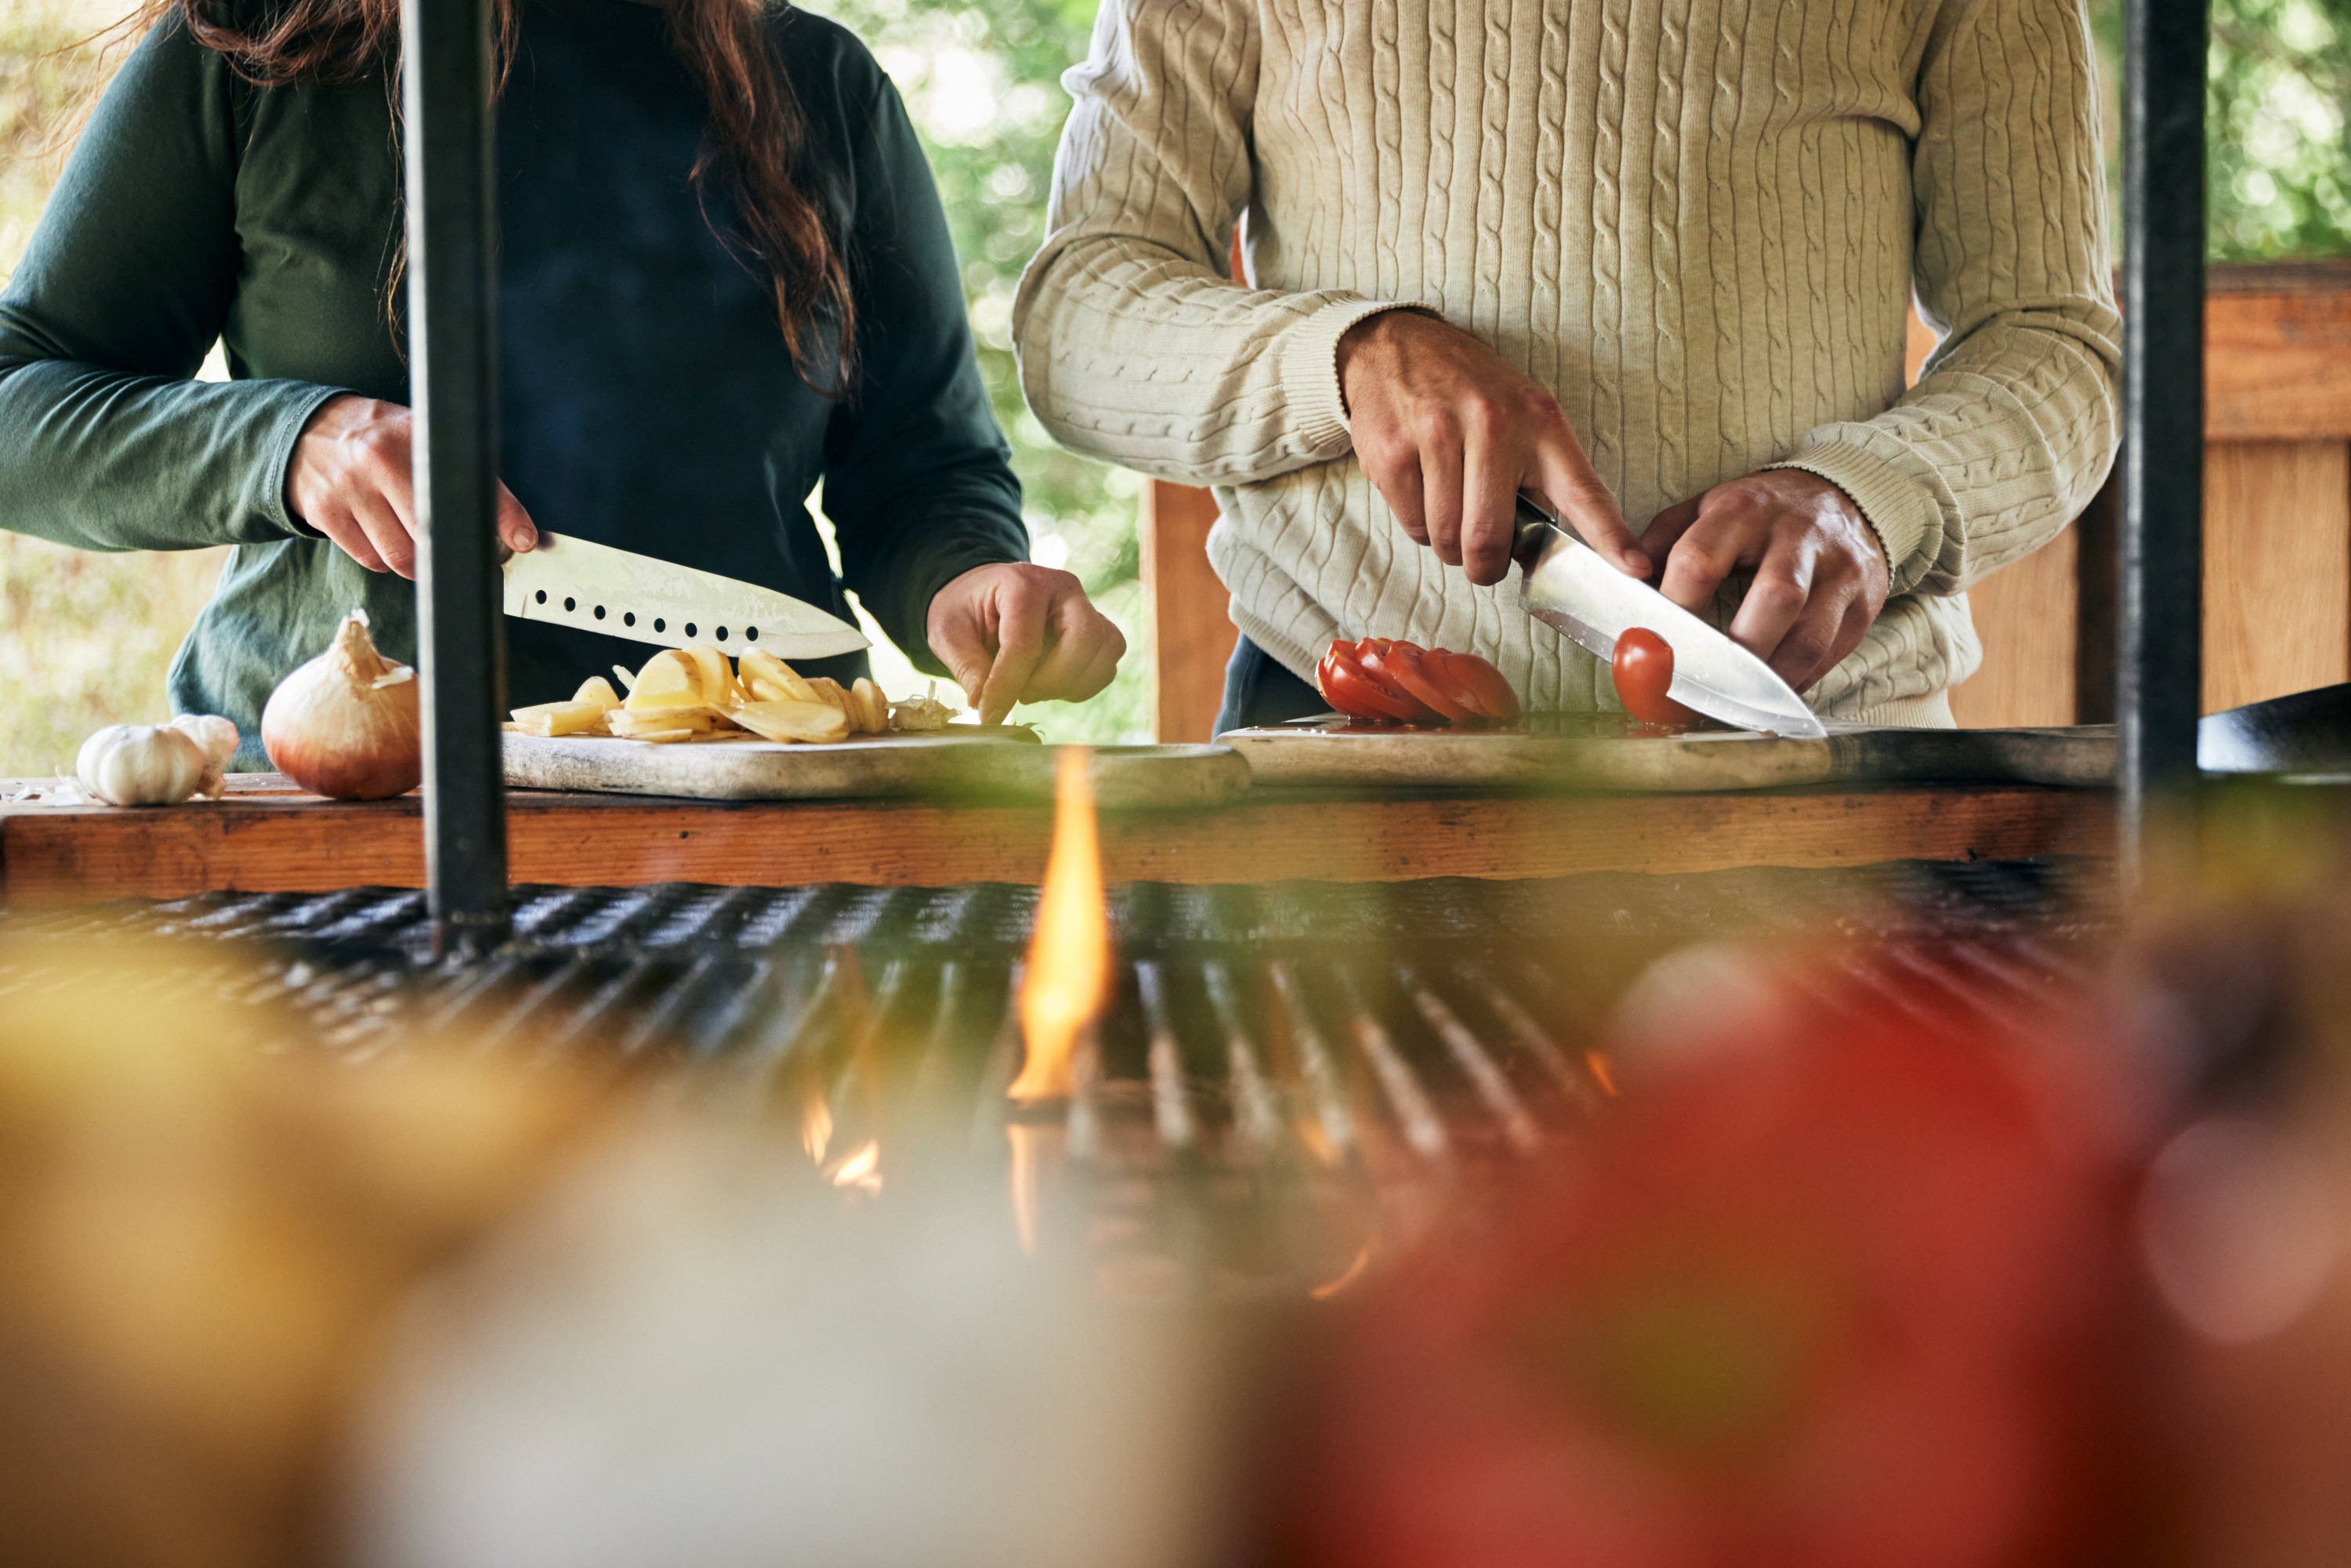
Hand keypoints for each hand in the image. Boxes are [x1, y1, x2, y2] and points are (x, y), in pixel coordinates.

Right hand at [286, 394, 537, 576]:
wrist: (306, 432)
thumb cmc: (376, 439)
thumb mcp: (419, 437)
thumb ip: (461, 473)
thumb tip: (517, 531)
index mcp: (413, 435)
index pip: (468, 480)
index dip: (501, 516)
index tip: (523, 540)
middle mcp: (380, 458)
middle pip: (434, 530)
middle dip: (453, 550)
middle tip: (461, 554)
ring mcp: (349, 487)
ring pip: (402, 555)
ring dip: (418, 563)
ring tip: (417, 544)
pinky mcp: (326, 512)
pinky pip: (371, 560)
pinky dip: (384, 560)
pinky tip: (382, 535)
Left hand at [927, 562, 1125, 724]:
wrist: (982, 594)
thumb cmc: (965, 610)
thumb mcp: (948, 633)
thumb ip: (967, 668)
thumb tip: (986, 706)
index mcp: (1022, 582)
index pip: (1025, 642)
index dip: (1007, 685)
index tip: (989, 715)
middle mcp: (1063, 588)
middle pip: (1085, 637)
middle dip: (1053, 679)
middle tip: (1022, 694)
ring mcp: (1086, 606)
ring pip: (1107, 649)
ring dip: (1073, 683)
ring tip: (1035, 688)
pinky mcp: (1097, 628)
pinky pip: (1107, 662)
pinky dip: (1084, 684)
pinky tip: (1052, 685)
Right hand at [1337, 310, 1647, 586]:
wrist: (1396, 347)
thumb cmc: (1468, 390)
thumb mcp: (1522, 413)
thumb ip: (1541, 474)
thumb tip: (1548, 549)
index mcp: (1540, 422)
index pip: (1583, 491)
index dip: (1610, 537)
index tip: (1635, 569)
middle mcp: (1493, 425)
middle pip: (1489, 537)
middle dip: (1486, 565)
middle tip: (1485, 559)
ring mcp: (1438, 436)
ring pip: (1446, 538)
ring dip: (1449, 545)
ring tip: (1450, 510)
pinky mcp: (1393, 452)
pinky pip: (1411, 524)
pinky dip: (1418, 525)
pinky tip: (1423, 491)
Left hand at [1639, 470, 1891, 691]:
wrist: (1846, 496)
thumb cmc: (1761, 513)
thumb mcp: (1707, 507)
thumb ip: (1661, 541)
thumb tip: (1624, 583)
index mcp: (1743, 510)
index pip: (1701, 560)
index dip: (1674, 608)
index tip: (1651, 645)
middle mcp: (1798, 536)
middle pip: (1773, 598)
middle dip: (1733, 651)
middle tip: (1699, 684)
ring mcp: (1839, 570)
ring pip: (1809, 635)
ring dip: (1767, 678)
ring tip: (1732, 704)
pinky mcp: (1864, 602)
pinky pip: (1831, 654)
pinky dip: (1797, 682)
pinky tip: (1767, 698)